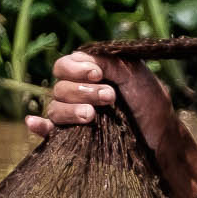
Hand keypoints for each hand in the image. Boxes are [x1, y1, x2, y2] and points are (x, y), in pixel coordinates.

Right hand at [30, 51, 196, 197]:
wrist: (162, 139)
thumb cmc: (151, 104)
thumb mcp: (135, 74)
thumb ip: (109, 61)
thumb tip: (82, 58)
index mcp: (90, 75)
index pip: (65, 65)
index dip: (76, 69)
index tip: (97, 75)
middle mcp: (79, 94)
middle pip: (60, 87)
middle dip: (83, 91)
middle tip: (110, 98)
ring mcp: (75, 117)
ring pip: (55, 108)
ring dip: (71, 110)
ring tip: (93, 116)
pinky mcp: (73, 139)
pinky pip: (48, 132)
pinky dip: (38, 127)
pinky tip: (34, 123)